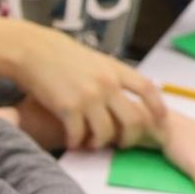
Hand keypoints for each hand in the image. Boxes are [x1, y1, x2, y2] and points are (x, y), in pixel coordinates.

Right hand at [16, 25, 167, 149]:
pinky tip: (71, 142)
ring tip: (89, 143)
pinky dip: (76, 143)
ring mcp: (88, 96)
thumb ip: (112, 76)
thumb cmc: (62, 57)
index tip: (161, 122)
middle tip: (119, 143)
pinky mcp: (68, 108)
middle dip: (129, 138)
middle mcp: (106, 84)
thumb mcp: (95, 61)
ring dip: (99, 143)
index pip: (148, 89)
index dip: (158, 108)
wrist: (33, 50)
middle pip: (133, 120)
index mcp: (116, 70)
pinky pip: (78, 135)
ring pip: (106, 133)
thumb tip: (125, 93)